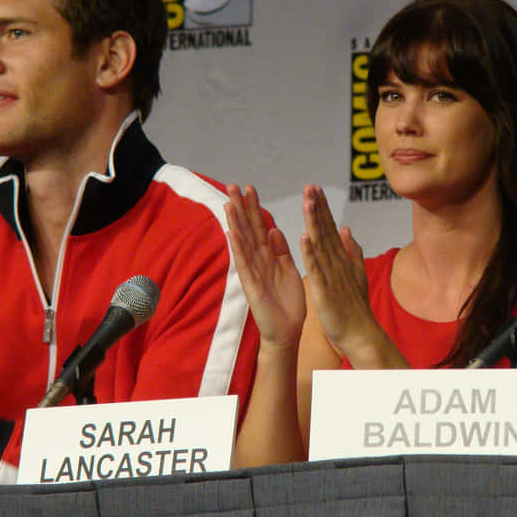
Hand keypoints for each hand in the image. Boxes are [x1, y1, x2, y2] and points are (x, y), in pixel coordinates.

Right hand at [224, 184, 304, 350]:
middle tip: (232, 185)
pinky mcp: (251, 286)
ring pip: (242, 243)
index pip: (258, 227)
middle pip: (247, 229)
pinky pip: (244, 265)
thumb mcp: (288, 270)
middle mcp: (257, 261)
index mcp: (268, 257)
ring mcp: (252, 272)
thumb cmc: (287, 302)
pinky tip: (232, 233)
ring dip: (235, 223)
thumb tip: (273, 229)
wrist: (287, 331)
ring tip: (228, 203)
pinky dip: (238, 249)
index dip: (253, 208)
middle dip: (240, 208)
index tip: (249, 188)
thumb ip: (280, 251)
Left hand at [299, 185, 376, 355]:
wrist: (360, 333)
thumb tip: (346, 229)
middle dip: (317, 208)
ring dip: (314, 222)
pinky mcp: (324, 288)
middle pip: (325, 230)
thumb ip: (351, 251)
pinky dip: (310, 252)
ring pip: (320, 244)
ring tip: (307, 201)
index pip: (329, 229)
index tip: (314, 189)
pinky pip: (315, 268)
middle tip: (310, 186)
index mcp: (340, 259)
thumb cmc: (355, 307)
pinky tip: (305, 236)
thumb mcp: (355, 274)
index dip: (322, 209)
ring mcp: (331, 274)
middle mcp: (337, 262)